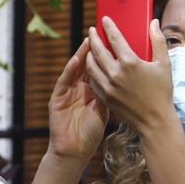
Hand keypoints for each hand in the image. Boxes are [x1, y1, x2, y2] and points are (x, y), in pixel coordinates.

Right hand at [47, 36, 107, 162]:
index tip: (115, 40)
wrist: (75, 150)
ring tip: (90, 40)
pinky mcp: (57, 98)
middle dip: (94, 49)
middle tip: (102, 32)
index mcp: (90, 89)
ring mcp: (67, 91)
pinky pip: (64, 81)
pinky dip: (70, 70)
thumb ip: (112, 93)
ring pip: (75, 69)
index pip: (98, 67)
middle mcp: (78, 87)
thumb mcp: (104, 109)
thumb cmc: (90, 132)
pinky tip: (77, 60)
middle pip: (86, 64)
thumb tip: (127, 76)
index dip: (105, 54)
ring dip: (81, 55)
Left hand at [84, 18, 176, 136]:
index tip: (104, 19)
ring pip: (91, 65)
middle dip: (93, 38)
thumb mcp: (164, 64)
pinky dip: (91, 71)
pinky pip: (93, 80)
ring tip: (90, 47)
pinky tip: (93, 67)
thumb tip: (154, 22)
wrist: (155, 121)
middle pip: (98, 50)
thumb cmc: (162, 92)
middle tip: (92, 30)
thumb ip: (158, 41)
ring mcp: (108, 86)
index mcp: (130, 62)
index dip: (108, 26)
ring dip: (89, 54)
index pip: (114, 38)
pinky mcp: (105, 97)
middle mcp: (116, 73)